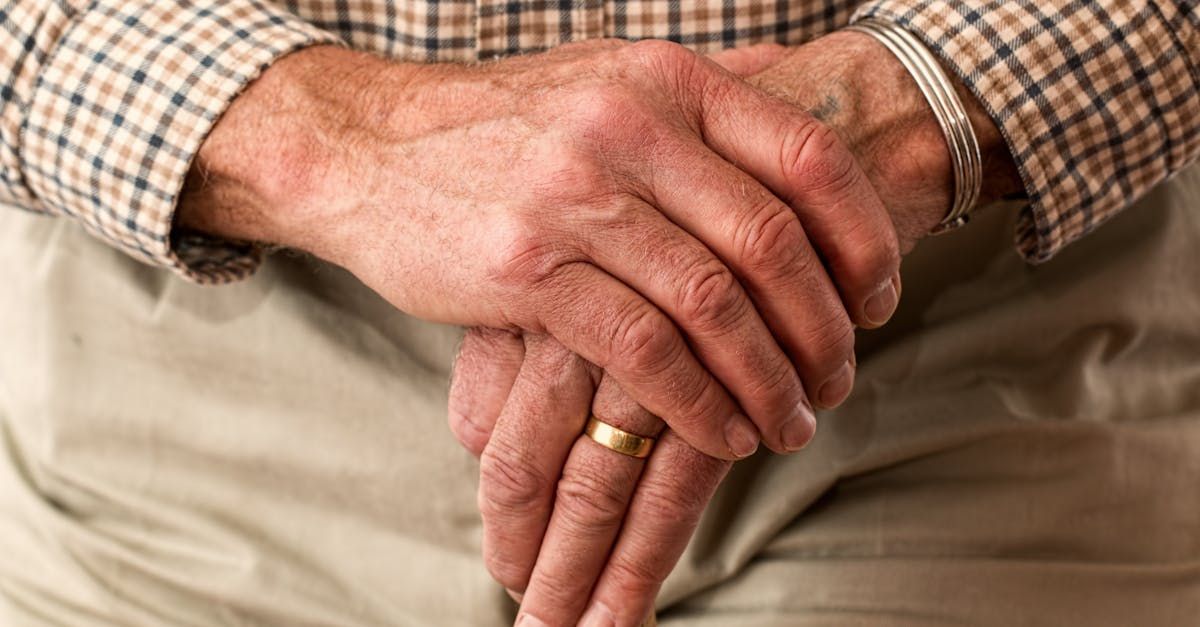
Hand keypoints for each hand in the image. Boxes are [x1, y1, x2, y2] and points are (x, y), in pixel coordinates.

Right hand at [449, 32, 1023, 625]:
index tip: (880, 298)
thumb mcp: (604, 76)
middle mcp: (628, 127)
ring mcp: (574, 196)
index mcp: (665, 79)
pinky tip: (721, 431)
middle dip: (822, 326)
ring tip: (789, 421)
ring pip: (711, 303)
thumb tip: (796, 79)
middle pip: (769, 240)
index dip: (864, 236)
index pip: (806, 155)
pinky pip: (642, 348)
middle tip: (838, 379)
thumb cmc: (502, 128)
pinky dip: (697, 402)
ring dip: (766, 377)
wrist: (369, 149)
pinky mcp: (527, 270)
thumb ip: (699, 89)